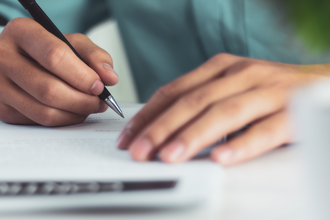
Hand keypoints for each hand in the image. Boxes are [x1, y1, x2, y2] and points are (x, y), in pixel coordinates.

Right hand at [0, 18, 117, 125]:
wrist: (21, 60)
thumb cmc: (49, 50)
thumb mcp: (73, 43)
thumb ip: (95, 56)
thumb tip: (110, 78)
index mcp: (23, 33)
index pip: (55, 56)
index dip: (82, 76)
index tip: (99, 86)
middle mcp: (4, 58)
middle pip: (49, 90)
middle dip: (82, 100)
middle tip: (99, 102)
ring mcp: (0, 86)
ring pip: (44, 111)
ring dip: (76, 114)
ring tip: (90, 106)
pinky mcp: (2, 108)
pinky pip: (39, 122)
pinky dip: (64, 120)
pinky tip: (73, 111)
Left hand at [117, 53, 328, 165]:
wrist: (322, 84)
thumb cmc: (268, 92)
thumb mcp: (229, 88)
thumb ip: (201, 102)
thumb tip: (163, 127)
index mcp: (220, 68)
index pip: (175, 91)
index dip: (148, 114)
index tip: (128, 137)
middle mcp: (240, 75)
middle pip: (193, 101)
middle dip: (162, 128)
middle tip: (139, 151)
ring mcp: (267, 91)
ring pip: (224, 112)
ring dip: (194, 135)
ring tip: (170, 156)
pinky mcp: (293, 110)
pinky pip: (265, 129)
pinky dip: (242, 144)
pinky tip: (221, 158)